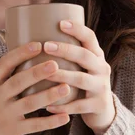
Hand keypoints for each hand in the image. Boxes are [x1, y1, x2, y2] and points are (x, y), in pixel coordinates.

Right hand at [0, 41, 71, 134]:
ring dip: (48, 95)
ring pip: (29, 103)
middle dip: (37, 73)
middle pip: (18, 82)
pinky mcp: (14, 130)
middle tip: (55, 64)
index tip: (38, 45)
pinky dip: (50, 121)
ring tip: (66, 87)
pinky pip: (34, 125)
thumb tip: (35, 43)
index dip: (21, 53)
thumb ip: (11, 70)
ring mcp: (5, 114)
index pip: (5, 64)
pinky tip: (65, 116)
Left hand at [44, 20, 116, 134]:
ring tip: (44, 74)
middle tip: (46, 46)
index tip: (61, 23)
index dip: (77, 29)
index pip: (90, 38)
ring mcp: (101, 87)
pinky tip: (47, 106)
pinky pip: (79, 106)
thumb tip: (31, 39)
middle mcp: (102, 68)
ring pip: (81, 80)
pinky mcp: (98, 105)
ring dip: (62, 76)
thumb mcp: (82, 67)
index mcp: (97, 56)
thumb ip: (67, 56)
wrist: (103, 111)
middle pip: (85, 56)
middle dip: (66, 50)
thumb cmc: (83, 83)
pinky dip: (63, 106)